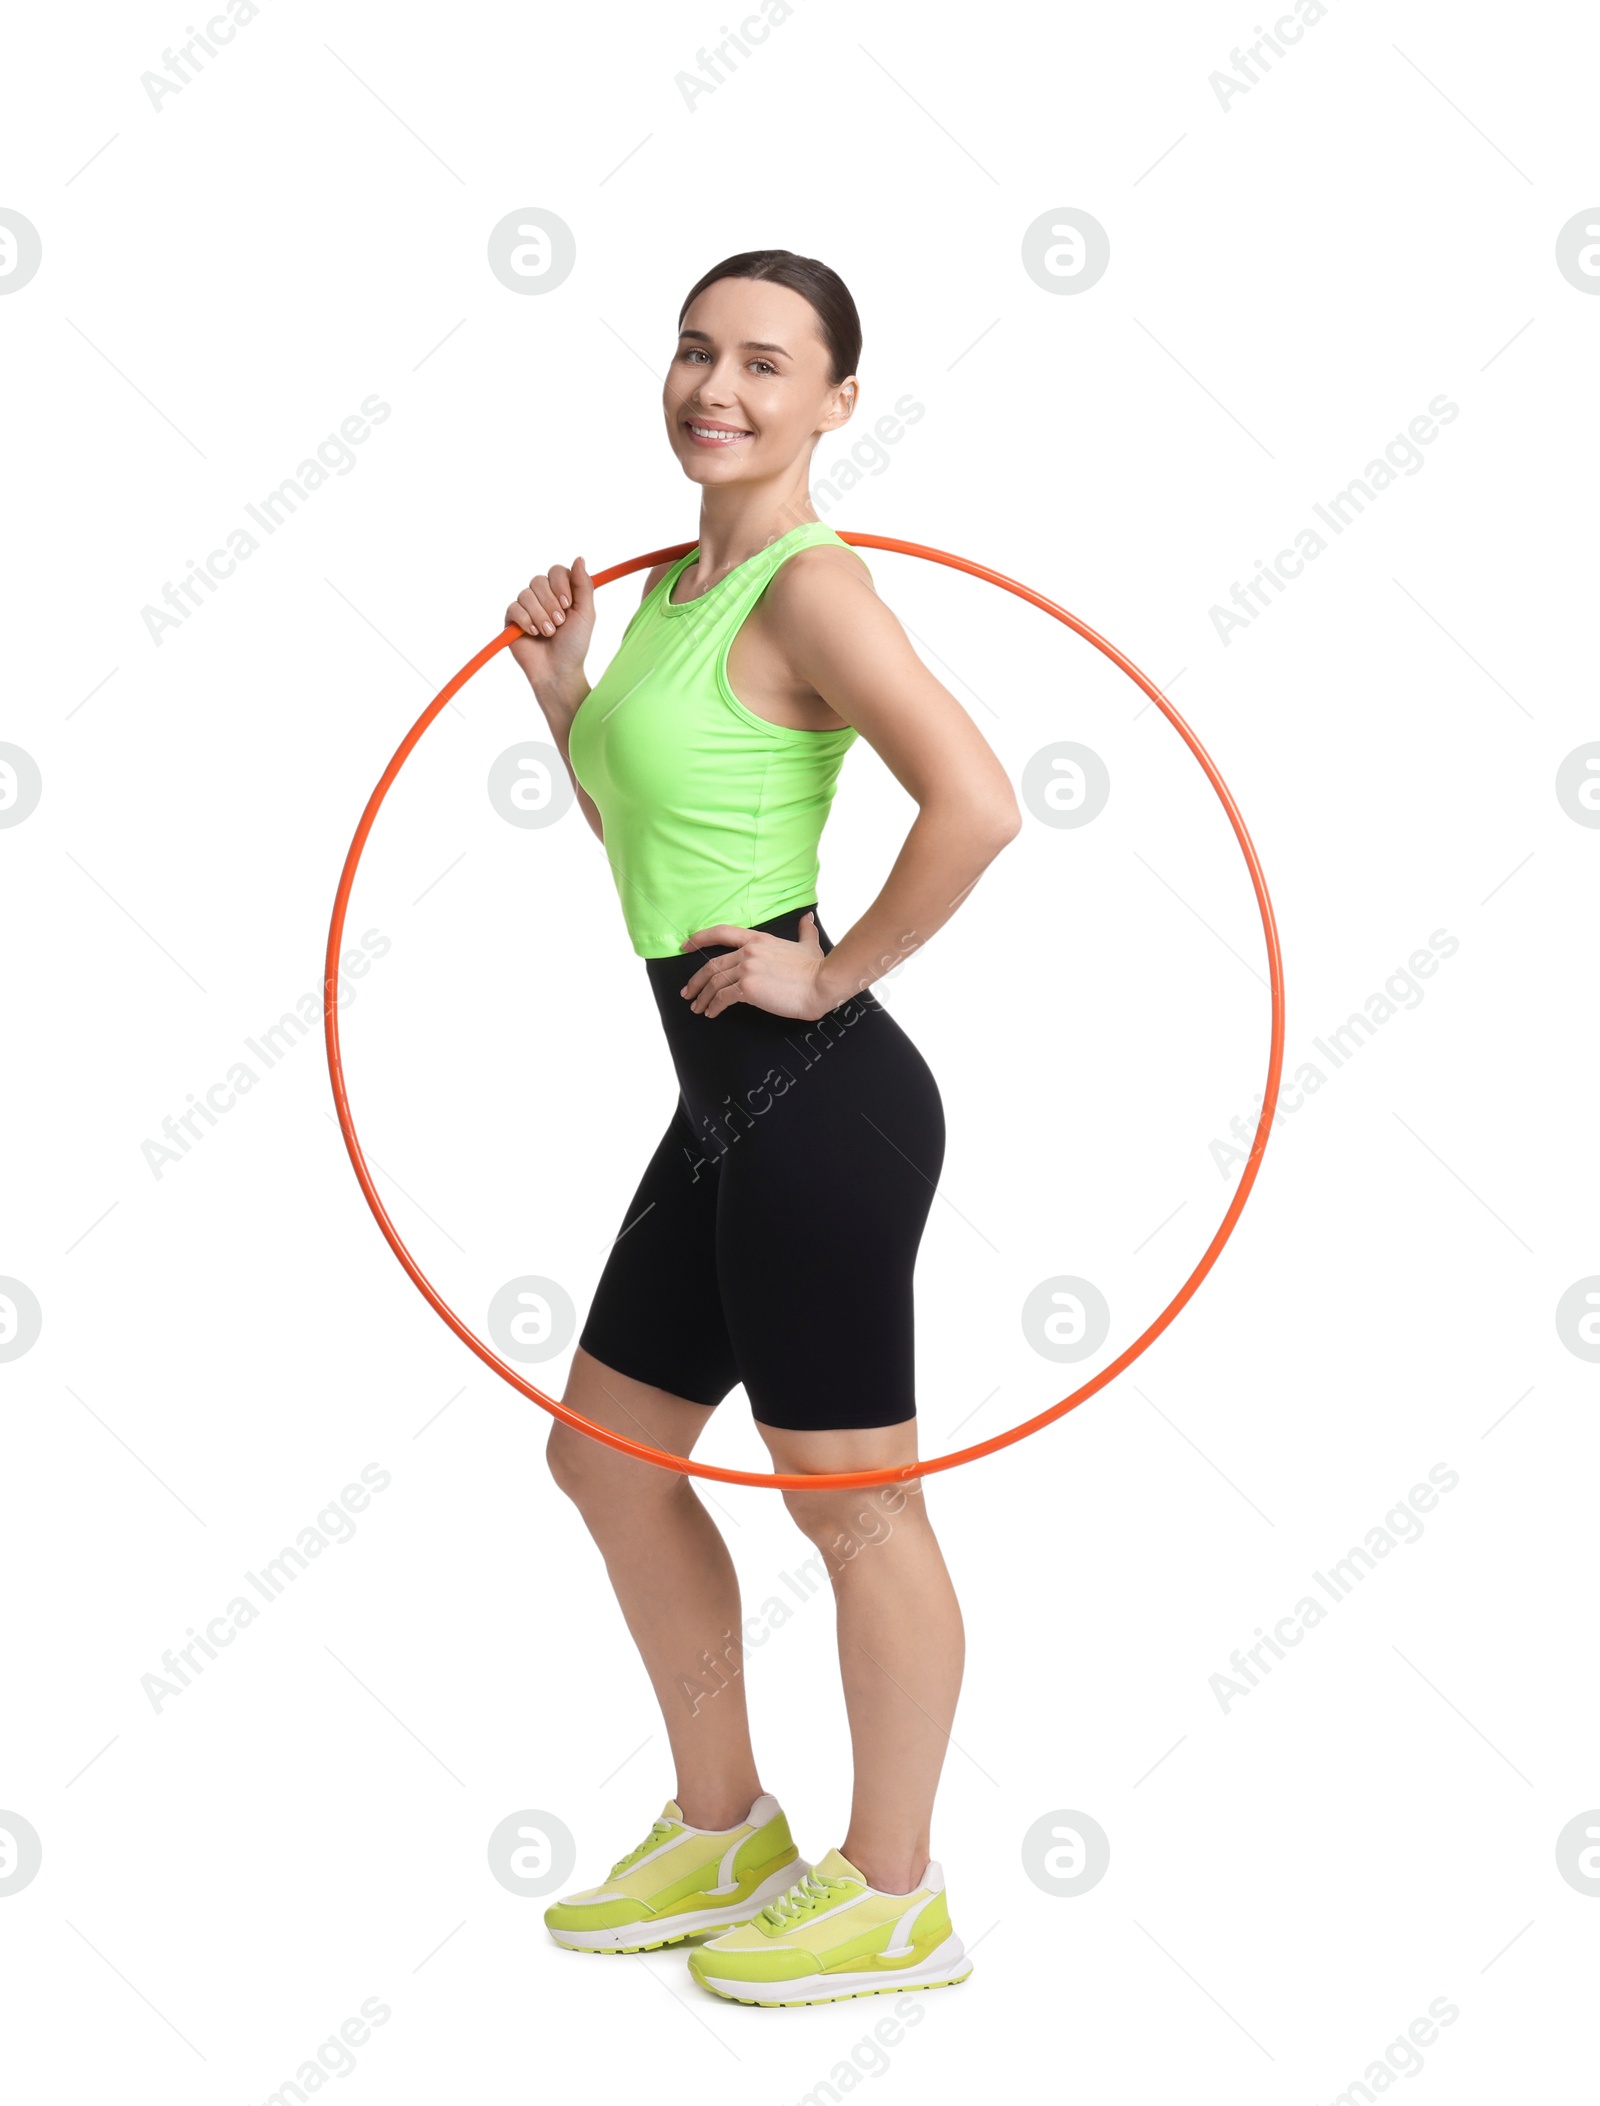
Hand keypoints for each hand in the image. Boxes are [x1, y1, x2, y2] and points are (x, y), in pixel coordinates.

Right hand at [504, 556, 595, 690]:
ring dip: (540, 615)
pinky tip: (533, 633)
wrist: (558, 670)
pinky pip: (514, 608)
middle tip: (559, 623)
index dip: (561, 585)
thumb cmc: (574, 645)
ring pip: (526, 594)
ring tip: (548, 632)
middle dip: (551, 604)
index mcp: (561, 592)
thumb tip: (579, 558)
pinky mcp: (512, 620)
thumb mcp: (586, 613)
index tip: (568, 604)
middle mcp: (543, 597)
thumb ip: (584, 585)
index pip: (556, 571)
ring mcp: (527, 608)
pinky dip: (526, 621)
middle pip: (539, 580)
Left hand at [679, 912, 838, 1020]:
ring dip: (702, 997)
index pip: (721, 932)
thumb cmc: (816, 967)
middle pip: (711, 965)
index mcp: (758, 939)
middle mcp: (748, 951)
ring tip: (697, 1008)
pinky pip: (723, 998)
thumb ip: (805, 930)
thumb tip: (807, 919)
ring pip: (714, 983)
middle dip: (696, 981)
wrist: (821, 984)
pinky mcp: (748, 989)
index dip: (699, 938)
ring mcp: (747, 969)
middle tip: (688, 992)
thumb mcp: (808, 943)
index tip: (685, 946)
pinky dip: (714, 1007)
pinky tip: (712, 1014)